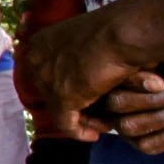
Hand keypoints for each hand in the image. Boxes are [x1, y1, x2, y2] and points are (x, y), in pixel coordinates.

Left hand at [16, 2, 145, 121]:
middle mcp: (36, 58)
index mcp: (41, 41)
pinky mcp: (61, 97)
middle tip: (96, 113)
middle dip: (74, 104)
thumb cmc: (118, 29)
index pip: (49, 72)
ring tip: (103, 123)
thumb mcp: (89, 38)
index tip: (87, 96)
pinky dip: (81, 132)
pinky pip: (66, 124)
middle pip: (52, 91)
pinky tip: (96, 134)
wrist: (127, 31)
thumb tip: (81, 72)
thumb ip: (79, 54)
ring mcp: (46, 78)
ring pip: (59, 109)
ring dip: (82, 118)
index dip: (69, 86)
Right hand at [94, 69, 163, 153]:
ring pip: (132, 128)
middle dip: (154, 102)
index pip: (118, 83)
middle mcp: (110, 109)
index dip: (139, 84)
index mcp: (110, 86)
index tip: (163, 82)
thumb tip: (159, 85)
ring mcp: (121, 128)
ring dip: (161, 120)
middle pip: (122, 106)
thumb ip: (149, 71)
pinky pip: (147, 147)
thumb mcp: (149, 68)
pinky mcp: (137, 142)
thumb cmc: (156, 77)